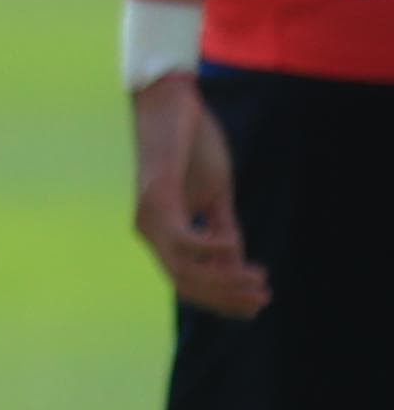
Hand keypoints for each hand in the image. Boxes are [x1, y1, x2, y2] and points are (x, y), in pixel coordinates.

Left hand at [132, 74, 268, 318]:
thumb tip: (236, 268)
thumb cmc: (191, 146)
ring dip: (225, 280)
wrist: (171, 102)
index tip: (255, 307)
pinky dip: (210, 249)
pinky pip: (182, 239)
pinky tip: (233, 246)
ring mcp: (148, 215)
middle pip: (184, 283)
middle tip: (263, 298)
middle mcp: (147, 229)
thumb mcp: (213, 196)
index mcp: (158, 231)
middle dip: (226, 298)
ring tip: (258, 279)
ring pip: (183, 269)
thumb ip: (221, 231)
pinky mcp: (156, 196)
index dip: (220, 301)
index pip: (185, 282)